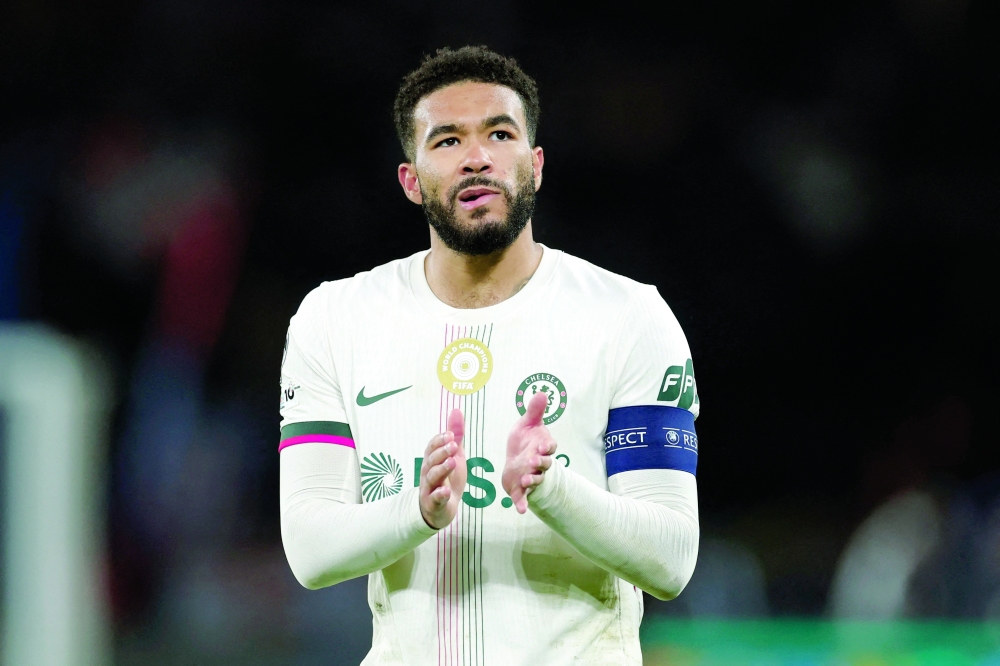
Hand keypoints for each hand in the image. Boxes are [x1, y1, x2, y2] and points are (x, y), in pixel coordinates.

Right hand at [419, 408, 466, 528]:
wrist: (441, 510)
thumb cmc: (447, 479)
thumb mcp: (455, 455)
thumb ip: (456, 435)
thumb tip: (456, 410)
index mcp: (432, 460)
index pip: (431, 447)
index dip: (439, 440)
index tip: (451, 434)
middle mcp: (427, 472)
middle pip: (431, 460)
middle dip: (442, 452)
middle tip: (454, 446)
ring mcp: (429, 488)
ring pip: (432, 477)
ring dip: (442, 469)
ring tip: (452, 462)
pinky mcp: (433, 503)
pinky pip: (435, 499)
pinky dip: (440, 494)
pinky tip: (447, 491)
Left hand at [503, 391, 557, 513]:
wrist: (516, 460)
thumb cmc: (525, 441)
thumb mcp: (527, 424)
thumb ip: (534, 411)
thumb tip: (542, 392)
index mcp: (542, 447)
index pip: (549, 446)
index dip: (547, 446)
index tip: (544, 445)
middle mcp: (538, 463)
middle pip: (544, 464)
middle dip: (540, 463)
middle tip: (535, 461)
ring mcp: (530, 477)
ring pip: (535, 479)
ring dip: (532, 480)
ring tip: (527, 479)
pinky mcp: (520, 489)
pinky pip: (523, 497)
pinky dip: (522, 504)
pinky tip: (520, 510)